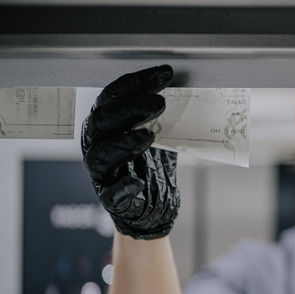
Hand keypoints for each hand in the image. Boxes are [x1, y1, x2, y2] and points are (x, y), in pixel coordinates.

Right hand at [81, 65, 179, 239]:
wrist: (155, 205)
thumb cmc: (154, 164)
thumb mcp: (160, 133)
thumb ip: (163, 113)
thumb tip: (185, 84)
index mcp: (106, 125)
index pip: (112, 97)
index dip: (135, 84)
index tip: (164, 74)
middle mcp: (97, 145)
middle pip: (101, 122)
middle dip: (130, 109)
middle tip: (159, 102)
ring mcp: (101, 173)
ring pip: (100, 155)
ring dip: (124, 143)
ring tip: (149, 136)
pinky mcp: (110, 199)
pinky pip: (111, 194)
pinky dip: (123, 187)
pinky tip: (138, 182)